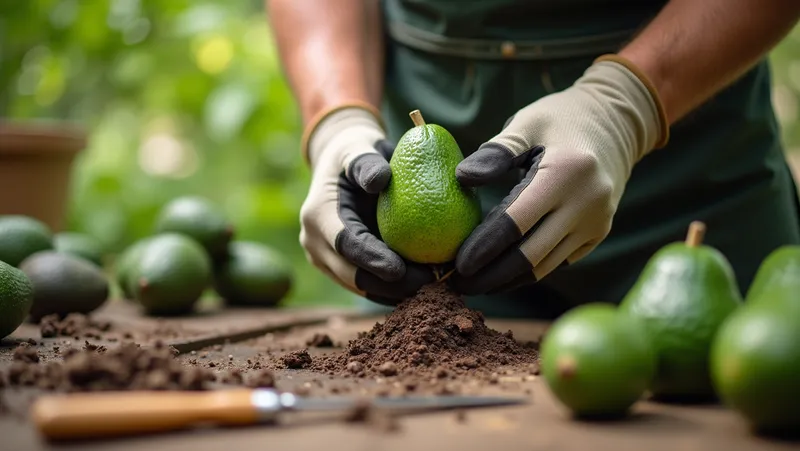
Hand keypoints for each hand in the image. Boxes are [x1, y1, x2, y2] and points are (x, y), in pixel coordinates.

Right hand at [300, 106, 434, 303]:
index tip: (401, 269)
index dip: (372, 260)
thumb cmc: (356, 152)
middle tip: (429, 283)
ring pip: (361, 287)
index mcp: (318, 216)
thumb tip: (379, 180)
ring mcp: (325, 259)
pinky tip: (425, 286)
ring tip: (433, 286)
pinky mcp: (340, 268)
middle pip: (352, 275)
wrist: (341, 165)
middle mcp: (315, 243)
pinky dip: (394, 289)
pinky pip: (368, 287)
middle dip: (389, 285)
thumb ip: (366, 162)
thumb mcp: (359, 148)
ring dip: (395, 291)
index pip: (345, 244)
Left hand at [450, 56, 668, 295]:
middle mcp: (586, 203)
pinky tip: (501, 273)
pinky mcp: (598, 232)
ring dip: (508, 280)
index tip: (455, 265)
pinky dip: (529, 269)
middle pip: (530, 255)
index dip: (484, 248)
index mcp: (565, 173)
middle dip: (491, 276)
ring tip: (474, 284)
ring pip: (545, 265)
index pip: (516, 223)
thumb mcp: (528, 122)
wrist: (616, 122)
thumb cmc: (561, 118)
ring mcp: (596, 222)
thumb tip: (461, 178)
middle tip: (456, 285)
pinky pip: (558, 260)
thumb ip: (496, 151)